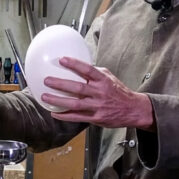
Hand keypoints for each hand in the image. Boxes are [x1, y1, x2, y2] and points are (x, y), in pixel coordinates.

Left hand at [41, 57, 155, 130]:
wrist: (133, 109)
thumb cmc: (119, 92)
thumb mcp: (110, 78)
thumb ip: (95, 73)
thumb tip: (79, 66)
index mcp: (103, 81)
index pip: (88, 70)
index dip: (75, 64)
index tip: (62, 60)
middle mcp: (100, 93)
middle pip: (78, 88)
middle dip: (61, 84)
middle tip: (47, 80)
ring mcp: (97, 106)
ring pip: (75, 104)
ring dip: (58, 101)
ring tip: (45, 97)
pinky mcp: (96, 118)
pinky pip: (77, 117)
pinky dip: (65, 115)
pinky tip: (54, 113)